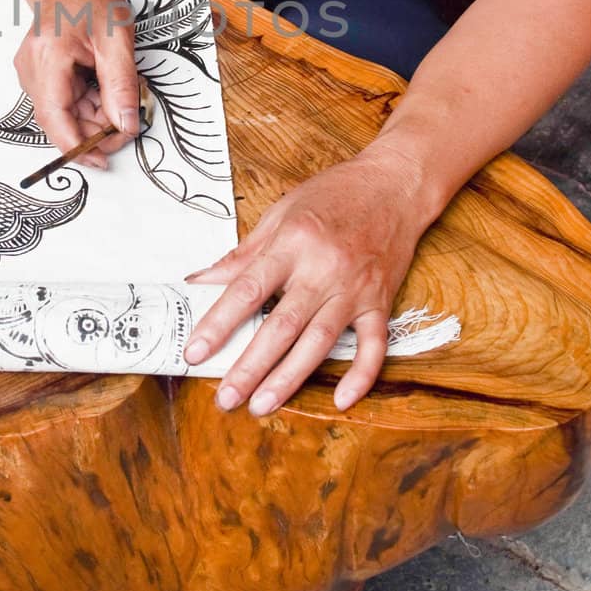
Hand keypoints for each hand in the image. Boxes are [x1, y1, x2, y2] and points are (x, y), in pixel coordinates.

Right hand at [15, 0, 140, 169]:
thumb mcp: (116, 39)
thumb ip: (121, 84)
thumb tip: (125, 124)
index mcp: (48, 59)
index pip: (56, 118)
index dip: (78, 147)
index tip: (103, 160)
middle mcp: (32, 69)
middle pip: (60, 120)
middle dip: (93, 131)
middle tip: (127, 126)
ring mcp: (32, 71)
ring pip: (62, 112)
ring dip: (91, 117)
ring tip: (120, 102)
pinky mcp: (39, 73)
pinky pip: (62, 100)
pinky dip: (85, 103)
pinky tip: (103, 91)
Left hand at [182, 148, 430, 412]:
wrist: (395, 185)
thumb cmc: (334, 195)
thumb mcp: (281, 212)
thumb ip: (243, 254)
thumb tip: (200, 280)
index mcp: (293, 243)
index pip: (247, 291)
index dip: (219, 324)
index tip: (195, 352)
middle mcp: (324, 269)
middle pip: (281, 326)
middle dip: (250, 366)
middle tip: (225, 398)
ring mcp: (355, 288)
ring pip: (319, 342)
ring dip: (288, 378)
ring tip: (261, 405)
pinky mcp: (381, 301)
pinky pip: (373, 345)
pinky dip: (360, 375)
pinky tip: (342, 400)